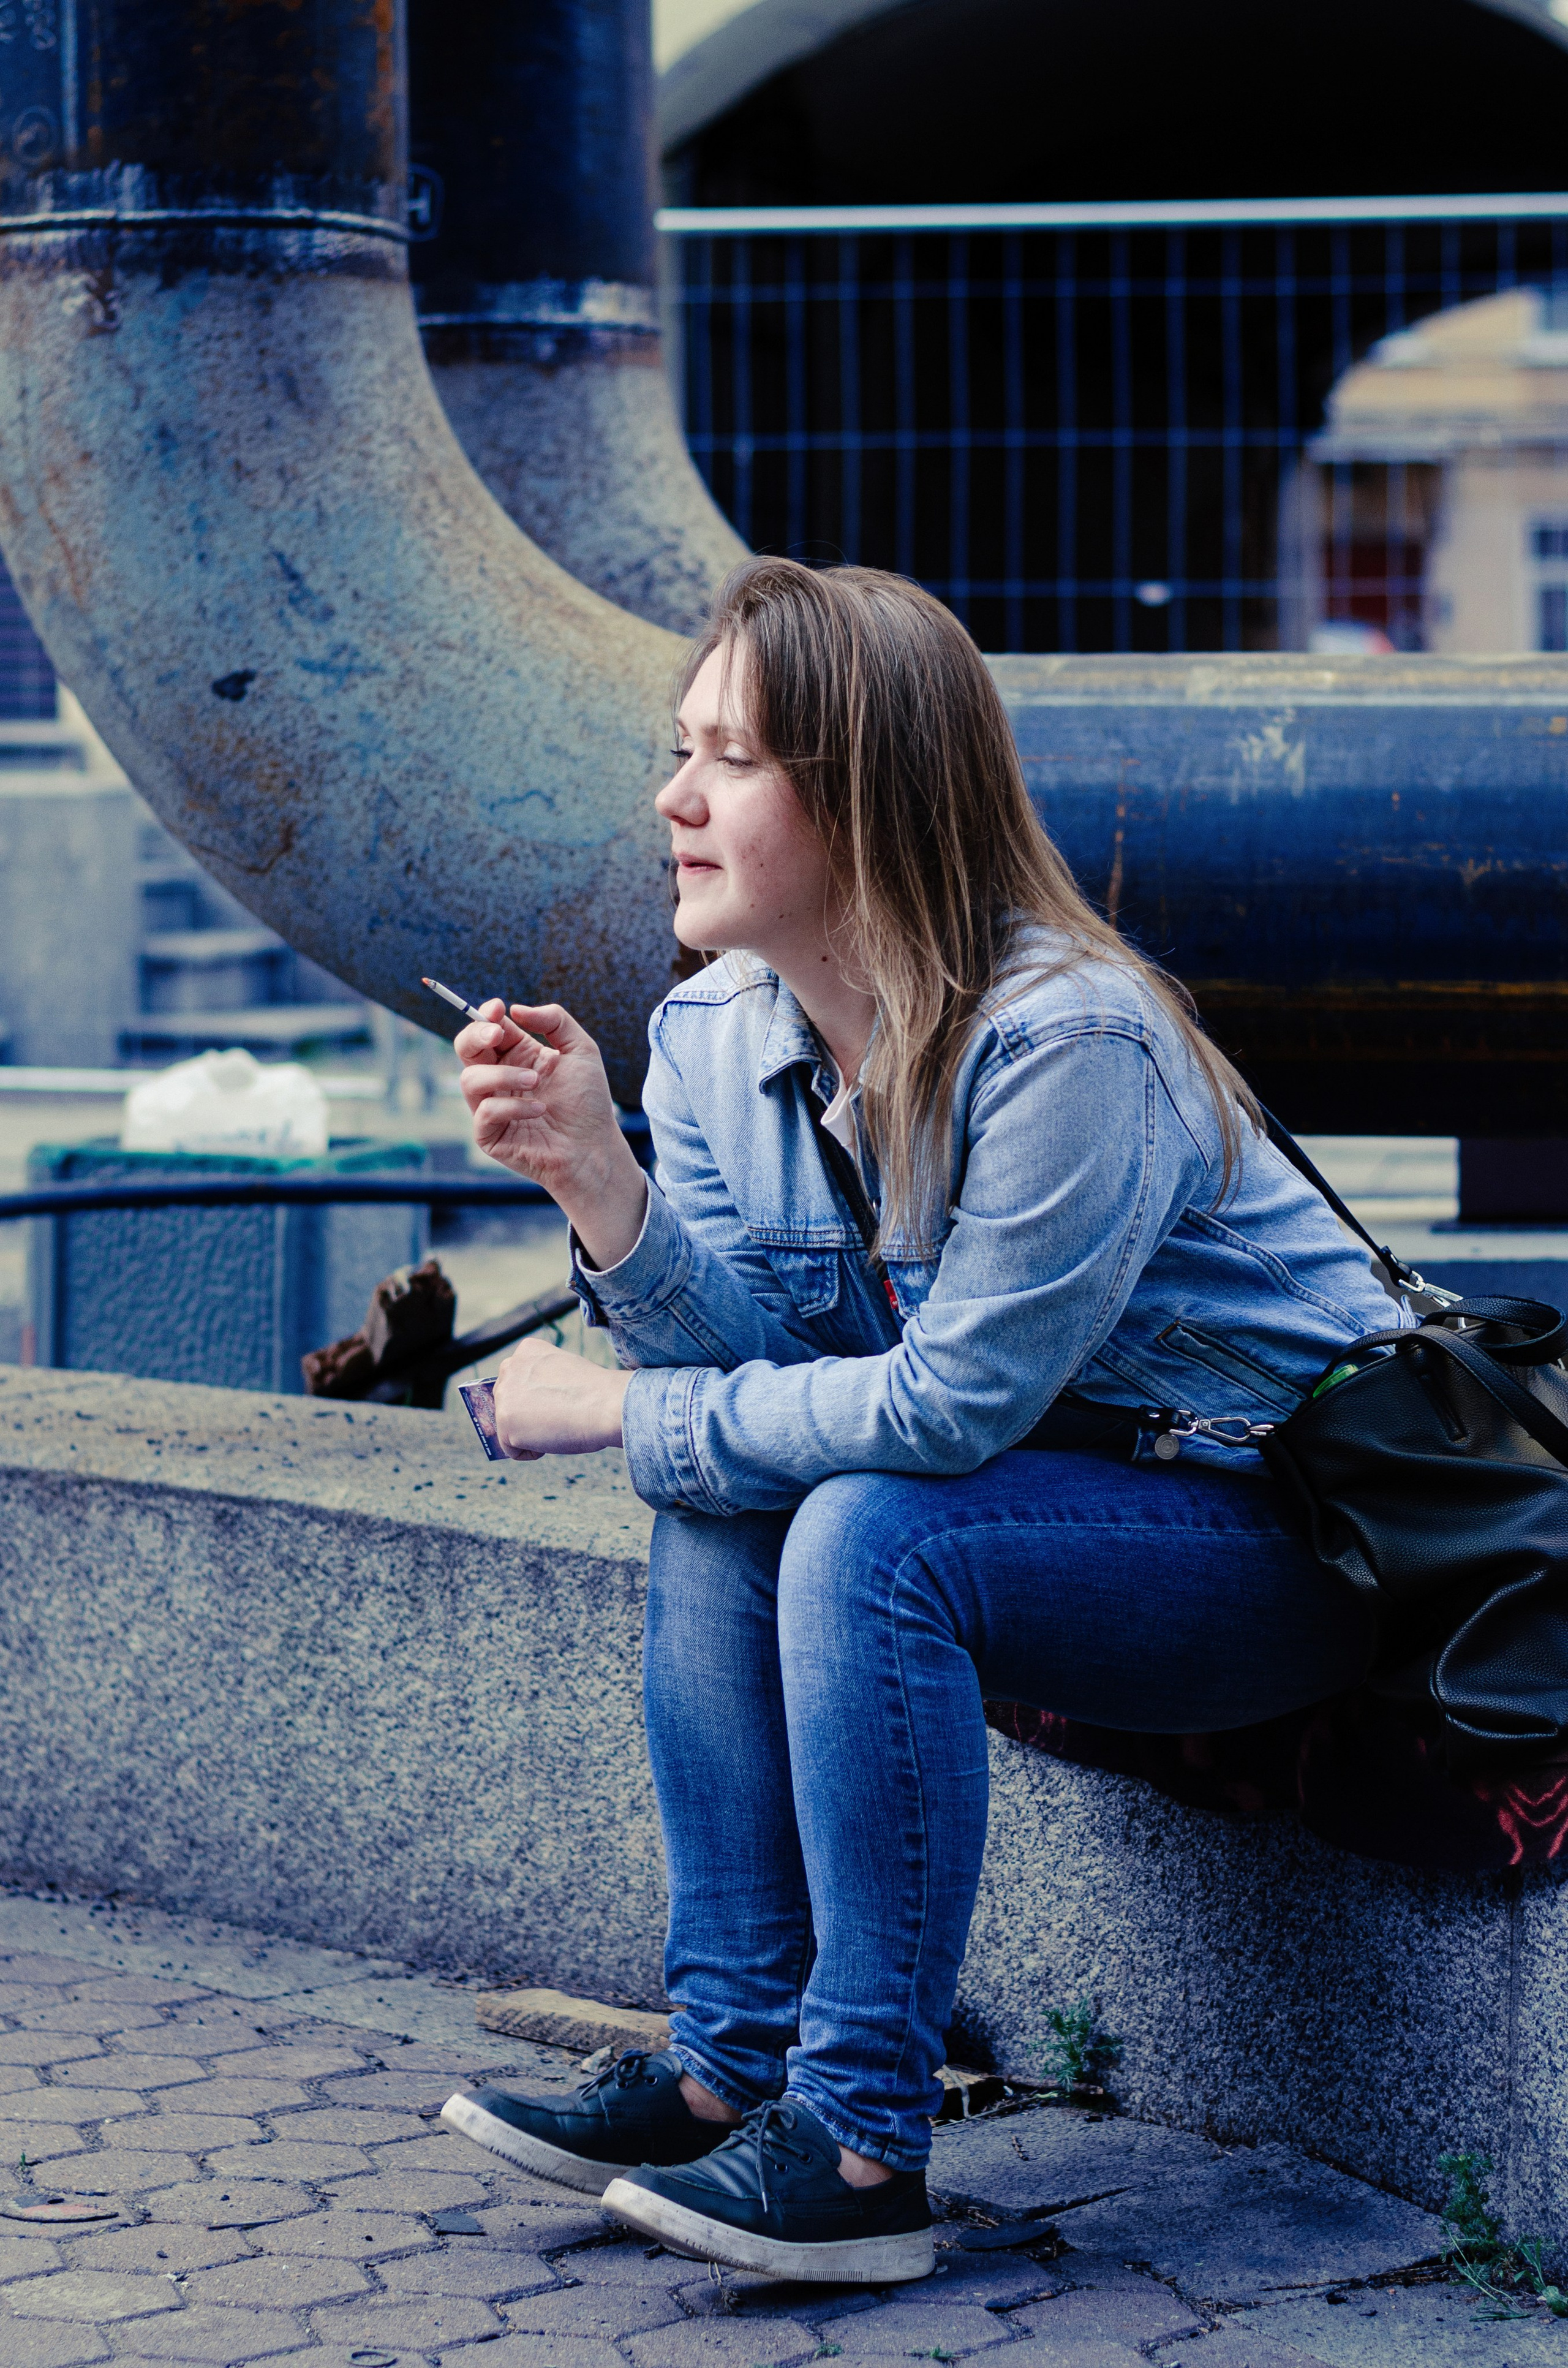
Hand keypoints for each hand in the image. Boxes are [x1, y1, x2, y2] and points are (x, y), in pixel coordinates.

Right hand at [456, 998, 647, 1266]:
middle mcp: (499, 1079)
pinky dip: (512, 1107)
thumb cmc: (588, 1101)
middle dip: (476, 1035)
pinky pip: (485, 1112)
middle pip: (465, 1048)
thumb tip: (515, 1009)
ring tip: (536, 1082)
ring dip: (502, 1075)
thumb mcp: (581, 1050)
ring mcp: (491, 1107)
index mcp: (516, 1055)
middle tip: (497, 1034)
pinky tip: (539, 1110)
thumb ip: (555, 1021)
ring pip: (470, 1080)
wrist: (594, 1147)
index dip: (485, 1015)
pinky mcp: (489, 1136)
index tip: (498, 1008)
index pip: (488, 1028)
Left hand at [492, 1336, 631, 1459]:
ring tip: (557, 1424)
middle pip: (509, 1404)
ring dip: (532, 1433)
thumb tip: (531, 1404)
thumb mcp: (563, 1371)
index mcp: (527, 1350)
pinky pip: (511, 1449)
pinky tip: (552, 1437)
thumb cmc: (596, 1392)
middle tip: (559, 1415)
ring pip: (509, 1427)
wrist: (606, 1405)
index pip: (518, 1383)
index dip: (539, 1399)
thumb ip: (541, 1379)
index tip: (561, 1399)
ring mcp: (505, 1393)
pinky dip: (532, 1452)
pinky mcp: (505, 1420)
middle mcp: (510, 1367)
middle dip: (529, 1416)